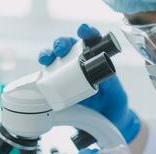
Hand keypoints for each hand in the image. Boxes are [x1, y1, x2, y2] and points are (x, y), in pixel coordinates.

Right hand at [38, 24, 139, 142]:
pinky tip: (40, 72)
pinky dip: (42, 72)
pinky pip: (47, 75)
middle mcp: (79, 62)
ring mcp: (66, 73)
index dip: (86, 32)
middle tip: (61, 50)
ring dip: (48, 54)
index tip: (83, 31)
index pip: (90, 40)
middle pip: (68, 46)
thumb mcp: (115, 91)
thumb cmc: (113, 102)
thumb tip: (104, 78)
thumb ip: (111, 84)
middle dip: (62, 43)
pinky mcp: (57, 85)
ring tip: (46, 59)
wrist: (105, 119)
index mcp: (95, 59)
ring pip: (54, 58)